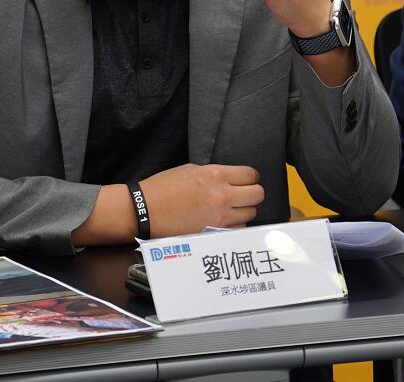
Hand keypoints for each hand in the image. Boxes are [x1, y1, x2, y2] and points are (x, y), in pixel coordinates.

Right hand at [141, 164, 264, 236]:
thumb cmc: (163, 188)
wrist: (145, 211)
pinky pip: (238, 230)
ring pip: (251, 214)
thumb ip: (216, 174)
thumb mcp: (192, 170)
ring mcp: (219, 217)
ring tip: (231, 208)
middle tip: (243, 194)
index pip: (251, 175)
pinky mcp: (213, 233)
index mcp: (215, 175)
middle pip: (258, 195)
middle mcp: (221, 196)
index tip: (247, 180)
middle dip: (252, 193)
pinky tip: (223, 221)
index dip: (251, 177)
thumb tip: (232, 179)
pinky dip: (235, 226)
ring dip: (244, 211)